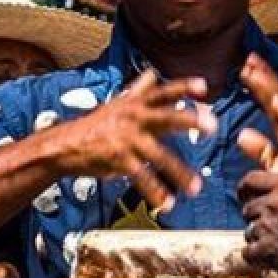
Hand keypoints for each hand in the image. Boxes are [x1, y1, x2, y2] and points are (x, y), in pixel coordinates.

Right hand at [49, 71, 211, 212]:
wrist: (65, 144)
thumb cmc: (96, 124)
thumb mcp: (118, 104)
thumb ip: (139, 91)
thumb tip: (152, 74)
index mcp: (136, 104)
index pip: (163, 92)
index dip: (184, 87)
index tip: (204, 87)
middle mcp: (133, 118)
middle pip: (167, 117)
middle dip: (190, 120)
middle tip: (212, 128)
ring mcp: (126, 139)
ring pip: (159, 156)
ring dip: (180, 172)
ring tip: (196, 187)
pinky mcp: (119, 160)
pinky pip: (142, 178)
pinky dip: (156, 192)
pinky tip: (168, 203)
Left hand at [239, 170, 277, 277]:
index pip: (251, 180)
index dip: (245, 189)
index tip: (244, 196)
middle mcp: (274, 204)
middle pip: (248, 209)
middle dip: (257, 218)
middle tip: (273, 229)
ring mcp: (268, 228)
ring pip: (249, 232)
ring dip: (260, 239)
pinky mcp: (268, 253)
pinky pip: (248, 253)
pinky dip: (257, 257)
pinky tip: (271, 260)